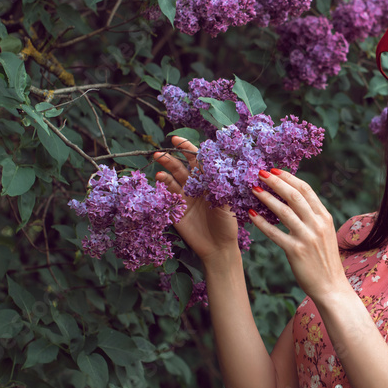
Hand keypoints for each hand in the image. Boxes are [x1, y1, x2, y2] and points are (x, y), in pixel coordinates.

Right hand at [154, 136, 241, 260]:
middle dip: (172, 157)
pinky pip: (167, 193)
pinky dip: (163, 184)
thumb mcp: (228, 202)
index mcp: (210, 182)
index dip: (188, 149)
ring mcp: (185, 197)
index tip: (177, 140)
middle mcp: (196, 187)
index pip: (198, 161)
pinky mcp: (175, 209)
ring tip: (159, 159)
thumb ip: (220, 184)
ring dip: (166, 167)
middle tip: (162, 150)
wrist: (218, 248)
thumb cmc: (228, 224)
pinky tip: (160, 178)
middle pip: (182, 167)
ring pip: (173, 177)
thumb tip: (216, 164)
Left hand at [248, 169, 350, 300]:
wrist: (331, 287)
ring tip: (252, 189)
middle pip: (294, 195)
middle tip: (260, 173)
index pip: (306, 190)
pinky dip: (261, 222)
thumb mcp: (325, 233)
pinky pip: (275, 233)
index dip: (289, 177)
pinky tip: (251, 214)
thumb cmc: (325, 260)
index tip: (275, 170)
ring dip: (266, 198)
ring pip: (283, 211)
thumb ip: (313, 217)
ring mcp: (307, 238)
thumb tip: (294, 200)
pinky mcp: (295, 251)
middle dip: (275, 182)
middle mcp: (317, 224)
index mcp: (325, 217)